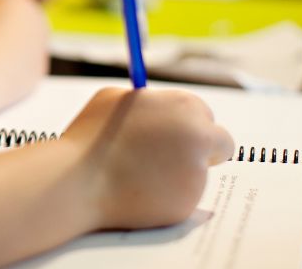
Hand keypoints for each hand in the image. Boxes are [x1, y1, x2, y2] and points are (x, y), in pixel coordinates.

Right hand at [63, 87, 233, 228]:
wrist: (80, 181)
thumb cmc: (92, 136)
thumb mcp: (114, 98)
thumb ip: (145, 99)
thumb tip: (156, 102)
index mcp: (183, 107)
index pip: (204, 115)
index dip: (188, 125)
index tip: (174, 134)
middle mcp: (198, 138)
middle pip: (221, 143)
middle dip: (201, 150)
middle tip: (171, 157)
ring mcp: (196, 173)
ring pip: (198, 174)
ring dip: (178, 174)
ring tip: (137, 174)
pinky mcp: (187, 204)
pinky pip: (182, 198)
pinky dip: (166, 197)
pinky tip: (137, 192)